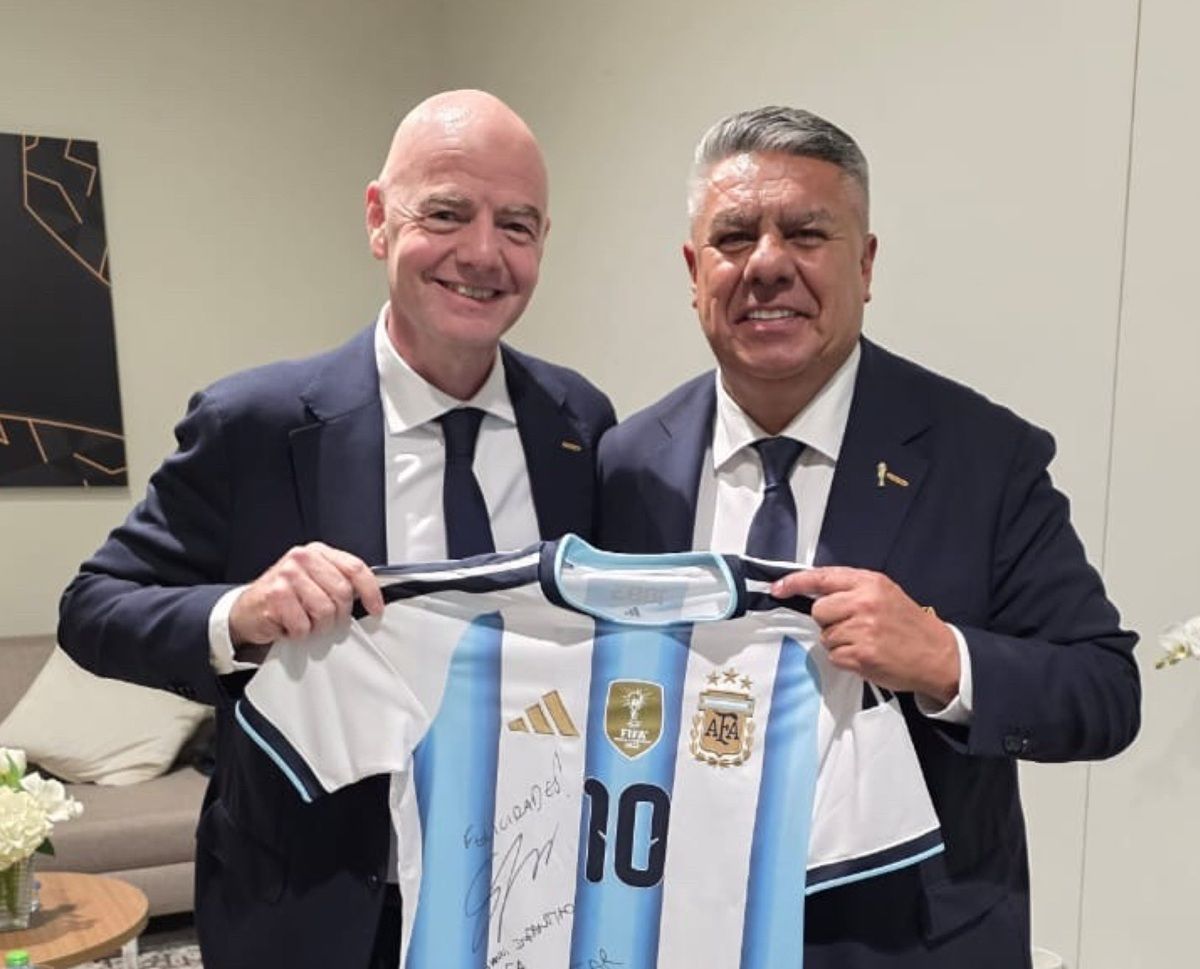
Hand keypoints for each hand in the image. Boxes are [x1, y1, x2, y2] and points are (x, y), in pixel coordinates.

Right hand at [228, 543, 383, 645]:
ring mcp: (287, 575)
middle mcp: (302, 558)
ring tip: (305, 622)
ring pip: (326, 611)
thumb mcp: (314, 581)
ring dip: (318, 626)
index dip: (370, 592)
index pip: (355, 568)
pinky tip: (289, 625)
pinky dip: (300, 633)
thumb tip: (370, 598)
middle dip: (339, 615)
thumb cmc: (285, 597)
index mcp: (317, 552)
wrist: (247, 609)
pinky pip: (304, 625)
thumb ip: (339, 581)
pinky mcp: (275, 596)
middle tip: (326, 621)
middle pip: (343, 593)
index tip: (376, 609)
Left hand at [771, 566, 959, 702]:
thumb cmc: (908, 624)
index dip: (794, 582)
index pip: (821, 578)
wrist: (939, 654)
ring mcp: (862, 629)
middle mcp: (864, 603)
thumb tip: (814, 593)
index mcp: (869, 582)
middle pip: (819, 611)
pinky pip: (834, 656)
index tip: (777, 588)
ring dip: (839, 642)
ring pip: (825, 636)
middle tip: (854, 626)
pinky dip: (845, 659)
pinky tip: (866, 656)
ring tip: (865, 642)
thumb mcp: (885, 593)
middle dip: (829, 621)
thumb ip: (852, 589)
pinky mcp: (862, 655)